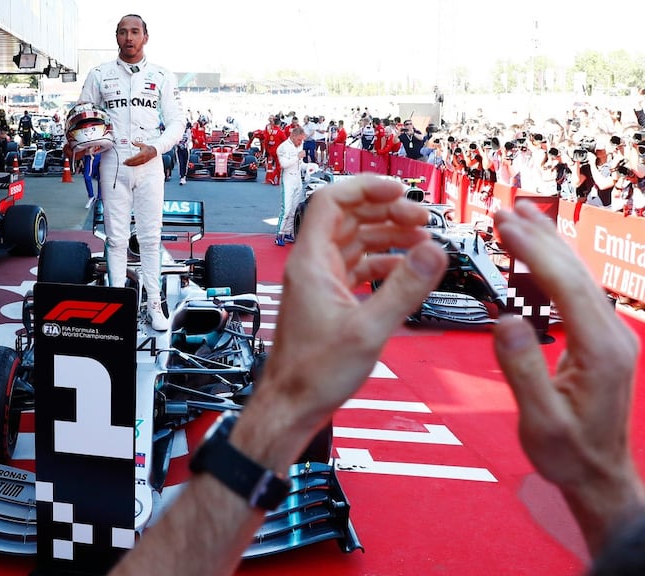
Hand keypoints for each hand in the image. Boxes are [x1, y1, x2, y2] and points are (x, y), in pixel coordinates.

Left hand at [123, 142, 156, 166]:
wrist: (154, 152)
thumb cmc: (148, 148)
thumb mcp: (142, 145)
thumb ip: (137, 143)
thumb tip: (132, 141)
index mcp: (142, 154)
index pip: (134, 158)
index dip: (129, 160)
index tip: (125, 160)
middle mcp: (142, 158)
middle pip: (134, 162)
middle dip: (128, 163)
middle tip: (124, 163)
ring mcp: (143, 161)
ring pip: (135, 164)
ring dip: (130, 164)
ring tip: (126, 164)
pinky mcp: (143, 163)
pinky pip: (137, 165)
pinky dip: (133, 165)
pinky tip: (130, 165)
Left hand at [232, 175, 446, 467]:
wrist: (292, 406)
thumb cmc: (315, 374)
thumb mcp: (369, 331)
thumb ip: (404, 289)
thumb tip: (435, 251)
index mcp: (311, 263)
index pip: (331, 201)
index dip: (366, 188)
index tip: (401, 190)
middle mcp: (312, 266)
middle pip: (348, 217)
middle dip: (386, 211)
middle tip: (423, 220)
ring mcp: (319, 283)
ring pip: (354, 241)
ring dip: (388, 235)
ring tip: (424, 242)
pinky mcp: (329, 301)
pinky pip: (357, 267)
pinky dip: (383, 262)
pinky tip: (408, 270)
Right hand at [492, 202, 643, 554]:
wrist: (599, 476)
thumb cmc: (567, 454)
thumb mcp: (540, 421)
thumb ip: (523, 370)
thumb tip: (506, 319)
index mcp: (599, 350)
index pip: (564, 286)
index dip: (533, 251)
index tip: (503, 225)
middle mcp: (612, 335)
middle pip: (575, 272)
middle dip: (539, 237)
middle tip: (503, 210)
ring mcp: (611, 335)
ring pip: (579, 277)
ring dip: (548, 245)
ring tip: (519, 218)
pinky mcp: (602, 340)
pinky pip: (577, 293)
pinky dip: (553, 268)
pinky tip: (535, 257)